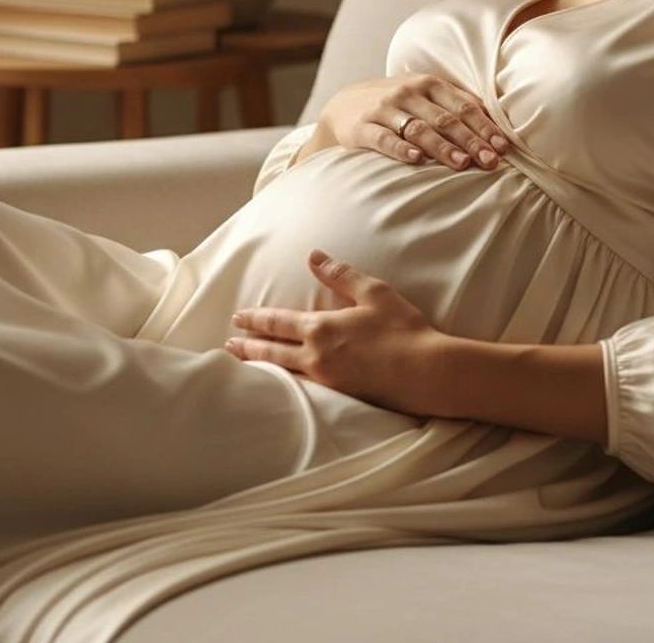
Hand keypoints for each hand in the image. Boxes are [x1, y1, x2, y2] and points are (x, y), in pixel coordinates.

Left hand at [224, 249, 448, 417]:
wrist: (426, 372)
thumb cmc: (403, 328)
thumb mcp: (373, 292)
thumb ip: (341, 275)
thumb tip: (314, 257)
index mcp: (321, 328)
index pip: (277, 322)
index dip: (255, 320)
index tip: (237, 318)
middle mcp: (316, 356)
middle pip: (272, 351)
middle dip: (248, 346)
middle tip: (228, 345)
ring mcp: (327, 381)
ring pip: (283, 372)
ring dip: (261, 366)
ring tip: (244, 365)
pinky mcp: (340, 396)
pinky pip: (302, 388)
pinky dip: (284, 383)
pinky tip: (282, 383)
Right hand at [318, 74, 509, 171]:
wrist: (343, 105)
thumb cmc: (396, 104)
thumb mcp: (423, 96)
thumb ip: (454, 105)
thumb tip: (495, 125)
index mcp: (429, 84)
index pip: (462, 106)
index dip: (484, 127)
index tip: (502, 147)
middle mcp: (408, 93)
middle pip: (445, 119)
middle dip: (471, 141)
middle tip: (490, 162)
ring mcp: (385, 108)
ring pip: (419, 129)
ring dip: (443, 147)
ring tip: (462, 164)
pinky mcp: (363, 126)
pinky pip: (384, 139)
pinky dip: (401, 149)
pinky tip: (416, 160)